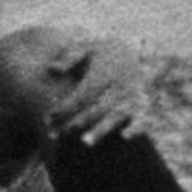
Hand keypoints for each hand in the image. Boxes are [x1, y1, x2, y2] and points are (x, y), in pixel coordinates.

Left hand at [0, 24, 148, 154]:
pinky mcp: (144, 106)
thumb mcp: (87, 48)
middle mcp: (117, 86)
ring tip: (85, 143)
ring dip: (101, 129)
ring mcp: (132, 97)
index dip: (64, 108)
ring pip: (116, 116)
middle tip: (55, 136)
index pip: (80, 95)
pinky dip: (136, 127)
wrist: (138, 50)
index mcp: (102, 73)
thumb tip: (51, 69)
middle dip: (75, 123)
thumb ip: (69, 57)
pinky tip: (125, 137)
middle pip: (94, 109)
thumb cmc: (103, 53)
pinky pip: (143, 118)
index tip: (48, 119)